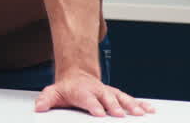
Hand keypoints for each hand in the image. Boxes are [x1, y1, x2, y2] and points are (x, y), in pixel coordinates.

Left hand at [35, 70, 154, 116]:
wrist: (77, 75)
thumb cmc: (67, 88)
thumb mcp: (53, 92)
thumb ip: (46, 100)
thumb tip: (39, 107)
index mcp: (82, 91)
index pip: (88, 99)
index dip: (93, 105)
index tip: (99, 113)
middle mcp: (98, 91)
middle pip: (107, 99)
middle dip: (114, 106)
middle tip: (120, 114)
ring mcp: (108, 92)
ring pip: (122, 98)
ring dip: (131, 105)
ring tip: (141, 113)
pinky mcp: (117, 95)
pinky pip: (131, 99)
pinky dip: (141, 104)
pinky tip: (150, 109)